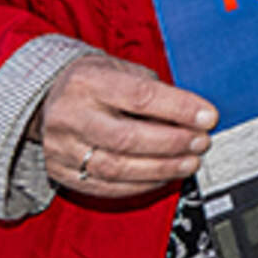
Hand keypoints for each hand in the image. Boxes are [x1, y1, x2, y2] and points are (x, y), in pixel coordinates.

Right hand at [33, 50, 214, 201]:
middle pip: (126, 137)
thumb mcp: (122, 70)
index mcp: (87, 82)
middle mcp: (69, 115)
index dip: (179, 109)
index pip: (140, 97)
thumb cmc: (96, 82)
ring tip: (189, 163)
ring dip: (161, 168)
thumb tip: (195, 117)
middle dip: (172, 143)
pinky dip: (140, 185)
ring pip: (116, 167)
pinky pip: (105, 186)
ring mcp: (61, 147)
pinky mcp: (60, 172)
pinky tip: (164, 177)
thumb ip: (156, 92)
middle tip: (201, 142)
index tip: (208, 117)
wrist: (48, 97)